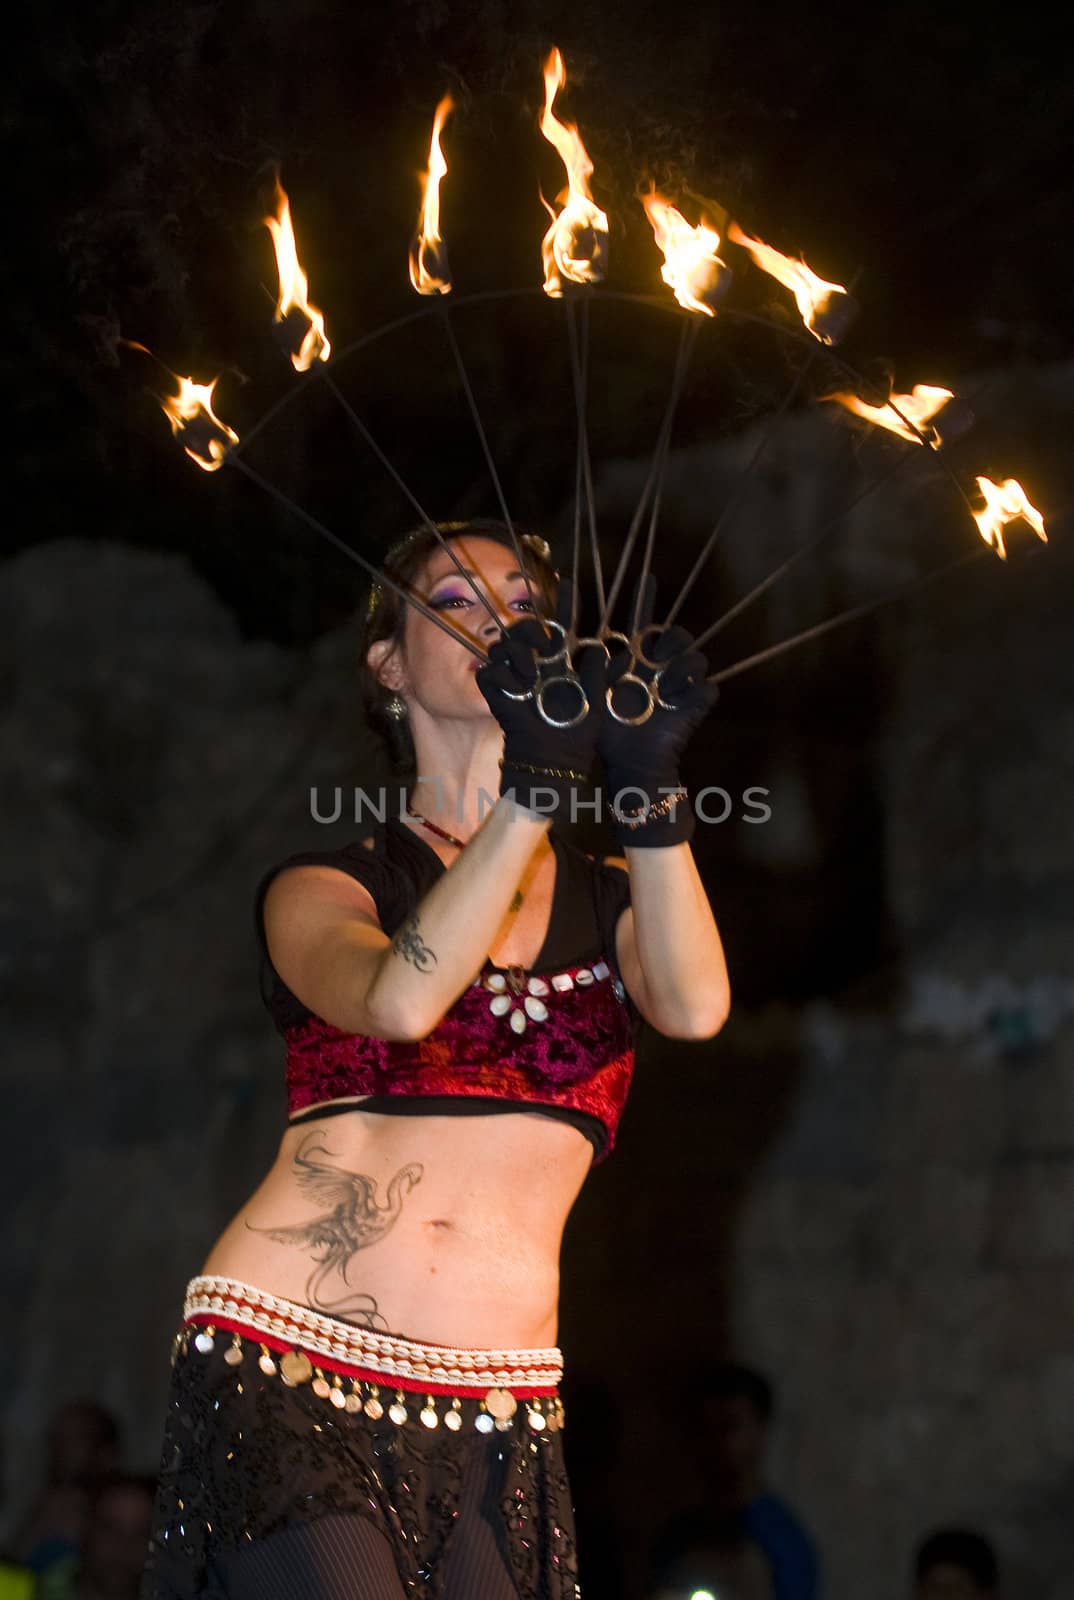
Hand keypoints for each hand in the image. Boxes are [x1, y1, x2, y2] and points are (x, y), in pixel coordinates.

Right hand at [476, 578, 607, 816]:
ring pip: (500, 646)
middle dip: (529, 629)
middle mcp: (534, 664)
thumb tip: (599, 645)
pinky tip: (519, 688)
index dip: (564, 603)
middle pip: (521, 629)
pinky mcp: (495, 692)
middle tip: (545, 644)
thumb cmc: (578, 731)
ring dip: (517, 654)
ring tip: (534, 673)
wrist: (553, 757)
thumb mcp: (597, 697)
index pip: (560, 625)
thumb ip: (599, 670)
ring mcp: (512, 678)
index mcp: (559, 661)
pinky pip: (488, 672)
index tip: (569, 583)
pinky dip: (501, 676)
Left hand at [599, 577, 718, 845]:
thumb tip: (562, 639)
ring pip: (696, 659)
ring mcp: (680, 685)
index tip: (647, 577)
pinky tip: (674, 703)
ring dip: (681, 668)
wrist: (628, 763)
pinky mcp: (696, 705)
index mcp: (635, 659)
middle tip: (654, 655)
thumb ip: (582, 667)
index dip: (646, 599)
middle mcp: (660, 667)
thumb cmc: (607, 728)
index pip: (643, 621)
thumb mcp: (590, 693)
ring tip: (662, 686)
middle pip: (677, 636)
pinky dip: (697, 694)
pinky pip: (708, 689)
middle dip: (670, 640)